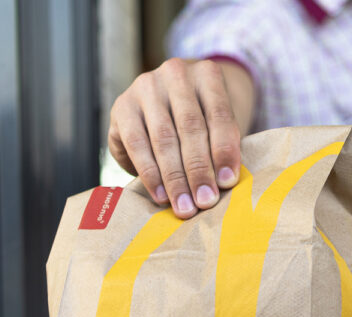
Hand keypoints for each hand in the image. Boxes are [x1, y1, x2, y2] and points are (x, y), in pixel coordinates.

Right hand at [108, 58, 248, 217]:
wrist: (169, 102)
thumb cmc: (203, 119)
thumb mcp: (218, 125)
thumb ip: (222, 147)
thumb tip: (223, 184)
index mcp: (208, 74)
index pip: (219, 115)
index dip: (224, 151)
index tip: (227, 182)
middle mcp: (175, 74)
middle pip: (190, 127)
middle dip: (198, 170)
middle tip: (205, 201)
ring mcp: (146, 87)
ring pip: (163, 138)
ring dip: (174, 178)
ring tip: (184, 206)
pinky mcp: (123, 106)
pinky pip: (137, 144)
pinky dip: (150, 174)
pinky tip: (160, 196)